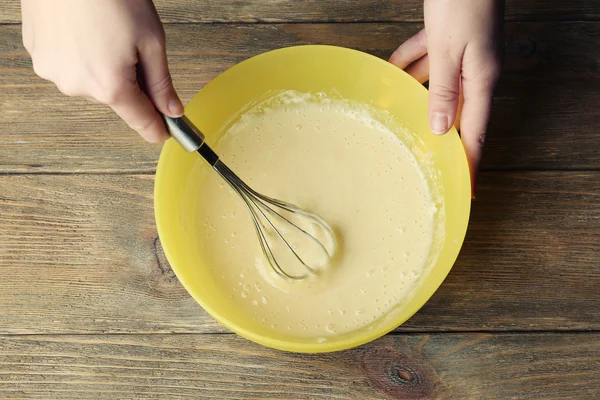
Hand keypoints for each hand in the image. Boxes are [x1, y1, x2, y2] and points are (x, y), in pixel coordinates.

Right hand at [21, 0, 182, 142]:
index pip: (140, 121)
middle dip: (129, 81)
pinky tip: (85, 29)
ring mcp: (53, 73)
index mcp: (111, 86)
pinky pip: (69, 66)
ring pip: (91, 82)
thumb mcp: (151, 39)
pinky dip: (81, 54)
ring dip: (103, 67)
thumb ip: (161, 82)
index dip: (157, 127)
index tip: (165, 131)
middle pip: (116, 98)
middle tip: (133, 47)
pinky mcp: (38, 56)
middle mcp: (78, 87)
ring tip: (105, 31)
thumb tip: (172, 110)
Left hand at [390, 0, 502, 193]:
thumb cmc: (465, 2)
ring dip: (416, 99)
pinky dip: (410, 66)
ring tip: (398, 119)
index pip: (475, 133)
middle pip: (455, 113)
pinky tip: (392, 73)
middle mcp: (474, 72)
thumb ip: (443, 90)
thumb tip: (439, 128)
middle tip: (422, 158)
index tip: (463, 188)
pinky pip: (426, 59)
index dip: (469, 162)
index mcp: (482, 80)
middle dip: (438, 135)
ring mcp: (462, 55)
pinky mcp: (449, 37)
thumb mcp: (450, 50)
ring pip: (436, 86)